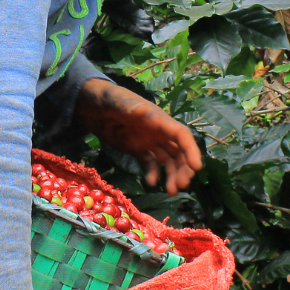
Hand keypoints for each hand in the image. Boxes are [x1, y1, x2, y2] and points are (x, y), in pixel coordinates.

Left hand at [74, 78, 202, 193]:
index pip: (181, 134)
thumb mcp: (116, 101)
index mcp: (157, 119)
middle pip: (179, 151)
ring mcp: (148, 140)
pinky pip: (151, 163)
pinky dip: (153, 174)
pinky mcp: (137, 148)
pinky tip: (150, 183)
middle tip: (180, 186)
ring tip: (171, 191)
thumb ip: (128, 106)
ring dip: (172, 175)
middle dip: (184, 168)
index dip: (191, 150)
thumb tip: (141, 109)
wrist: (92, 104)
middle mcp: (158, 131)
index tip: (197, 168)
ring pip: (168, 160)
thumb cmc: (106, 98)